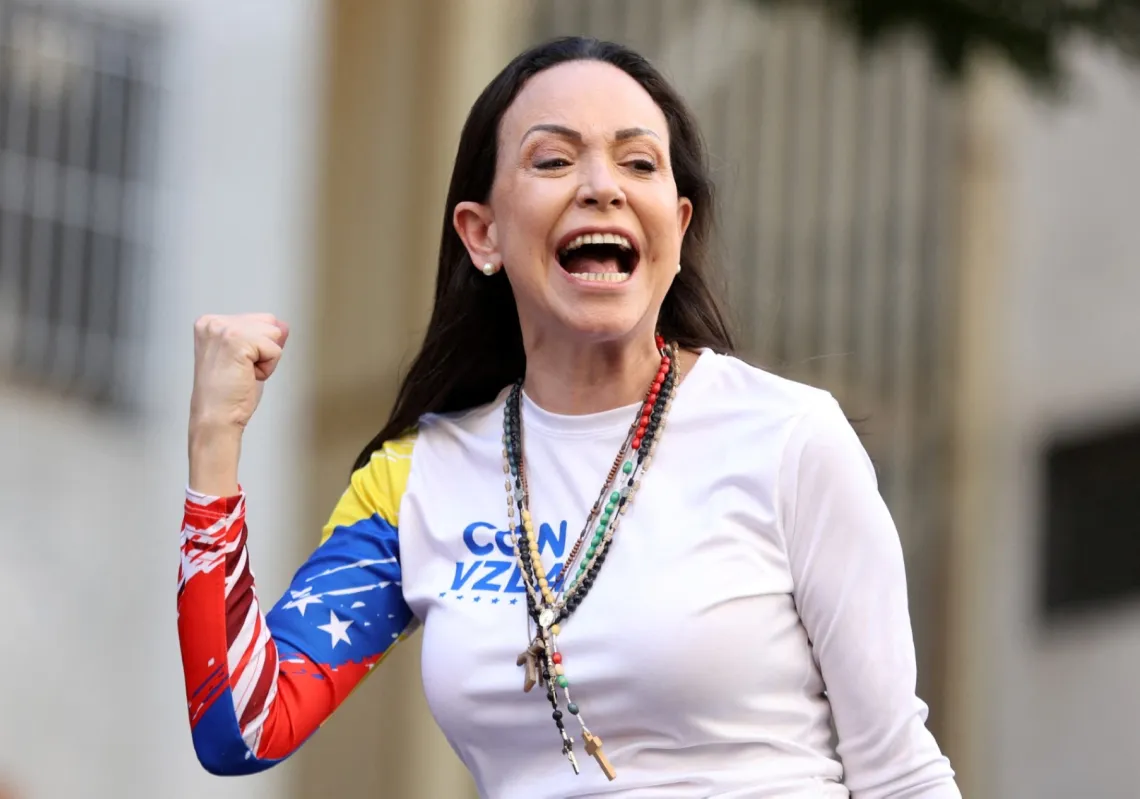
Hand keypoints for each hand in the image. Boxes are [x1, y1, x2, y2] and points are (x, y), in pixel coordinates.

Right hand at [189, 313, 288, 434]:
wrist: (215, 418)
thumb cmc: (228, 393)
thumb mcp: (246, 357)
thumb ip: (262, 336)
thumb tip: (284, 325)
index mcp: (210, 323)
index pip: (259, 319)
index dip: (258, 346)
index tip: (236, 364)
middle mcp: (214, 322)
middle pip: (269, 322)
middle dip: (264, 349)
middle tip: (241, 370)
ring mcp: (224, 329)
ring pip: (274, 334)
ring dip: (266, 359)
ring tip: (243, 373)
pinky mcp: (237, 341)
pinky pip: (275, 350)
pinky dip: (268, 368)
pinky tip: (247, 376)